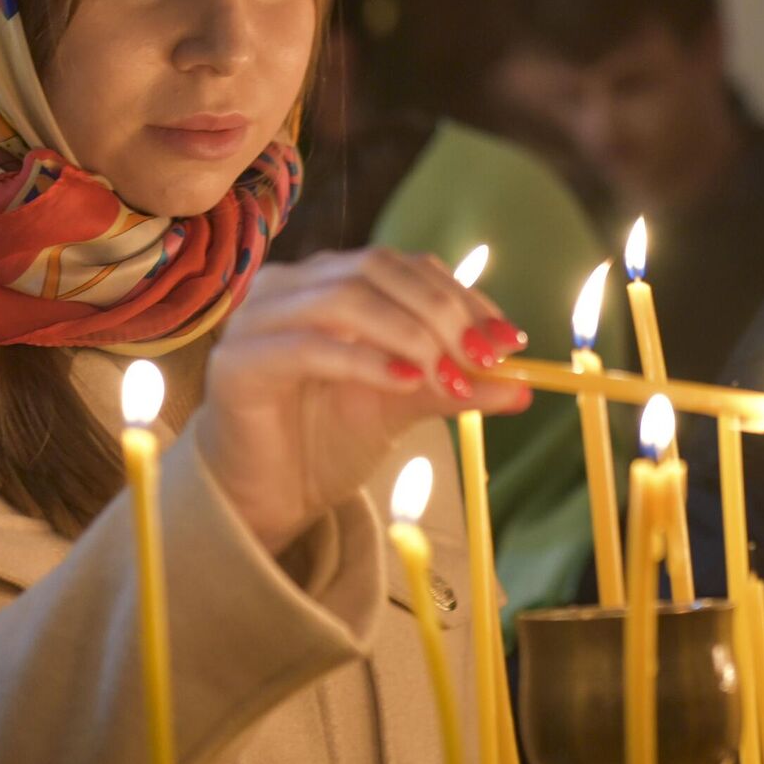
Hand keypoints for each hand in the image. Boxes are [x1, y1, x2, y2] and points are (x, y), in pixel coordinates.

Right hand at [195, 247, 529, 554]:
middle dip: (442, 312)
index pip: (406, 267)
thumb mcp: (404, 405)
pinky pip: (308, 347)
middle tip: (486, 359)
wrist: (266, 497)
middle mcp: (290, 285)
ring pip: (343, 299)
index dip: (462, 296)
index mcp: (330, 281)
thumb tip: (525, 386)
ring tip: (450, 376)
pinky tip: (406, 383)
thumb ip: (454, 386)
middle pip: (377, 270)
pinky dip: (364, 360)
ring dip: (409, 333)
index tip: (508, 342)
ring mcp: (257, 318)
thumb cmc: (326, 441)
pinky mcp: (238, 362)